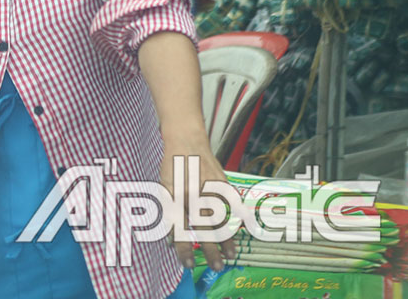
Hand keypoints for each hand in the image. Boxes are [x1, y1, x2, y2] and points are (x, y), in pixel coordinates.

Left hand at [158, 130, 237, 272]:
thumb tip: (170, 239)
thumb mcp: (164, 189)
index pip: (179, 230)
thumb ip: (169, 212)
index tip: (186, 265)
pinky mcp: (222, 183)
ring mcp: (210, 190)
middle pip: (203, 229)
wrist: (186, 141)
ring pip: (220, 219)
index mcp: (176, 198)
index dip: (183, 249)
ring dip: (226, 239)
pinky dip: (239, 217)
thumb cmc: (173, 167)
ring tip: (230, 255)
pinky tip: (244, 228)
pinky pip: (233, 204)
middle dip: (210, 251)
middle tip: (217, 267)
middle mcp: (193, 196)